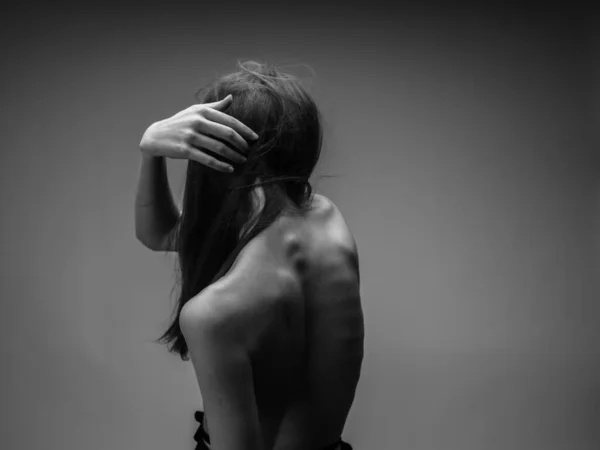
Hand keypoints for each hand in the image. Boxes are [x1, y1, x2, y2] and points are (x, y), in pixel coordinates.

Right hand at [139, 95, 258, 171]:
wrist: (156, 136)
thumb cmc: (180, 122)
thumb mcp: (195, 111)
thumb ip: (214, 106)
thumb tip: (231, 98)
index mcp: (202, 111)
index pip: (229, 120)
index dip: (245, 130)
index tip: (255, 138)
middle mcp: (197, 122)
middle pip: (227, 134)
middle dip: (241, 144)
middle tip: (249, 151)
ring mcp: (190, 136)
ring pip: (219, 148)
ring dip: (234, 156)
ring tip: (242, 161)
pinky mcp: (185, 150)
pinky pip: (207, 159)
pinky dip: (221, 165)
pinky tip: (229, 169)